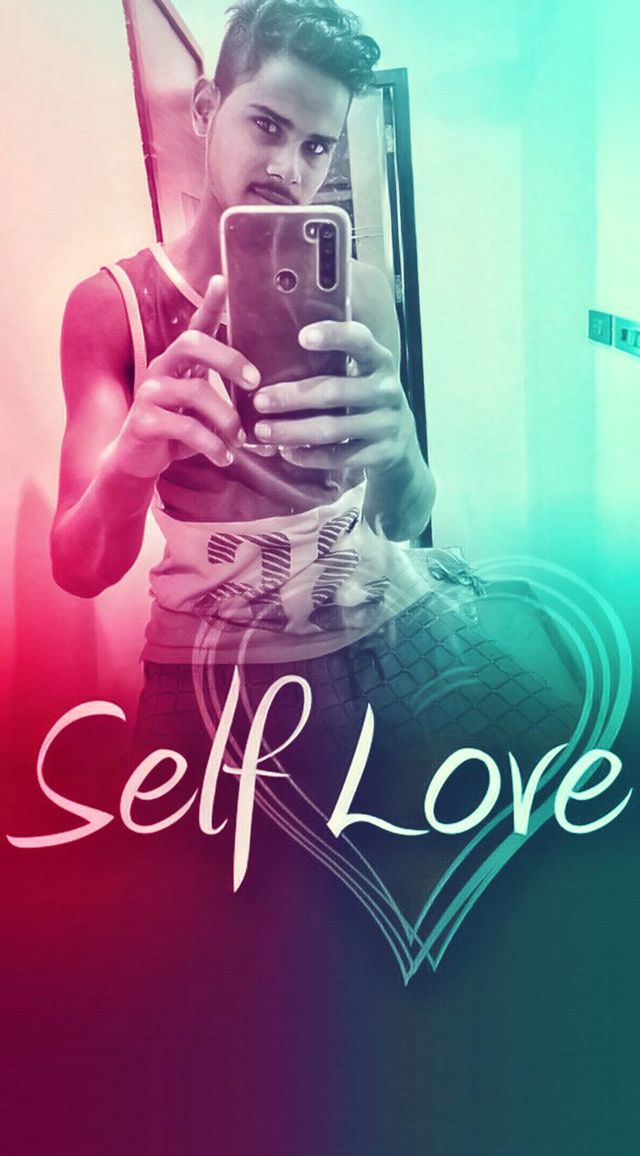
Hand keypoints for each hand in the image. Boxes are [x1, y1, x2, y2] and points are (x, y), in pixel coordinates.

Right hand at [109, 276, 260, 479]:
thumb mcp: (201, 411)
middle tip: (254, 383)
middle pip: (193, 344)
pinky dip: (212, 445)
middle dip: (229, 360)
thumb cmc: (175, 432)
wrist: (136, 461)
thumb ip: (223, 397)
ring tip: (239, 440)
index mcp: (178, 363)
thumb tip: (263, 399)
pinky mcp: (145, 421)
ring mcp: (150, 393)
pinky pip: (187, 427)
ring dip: (227, 419)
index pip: (195, 326)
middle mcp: (161, 369)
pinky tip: (224, 457)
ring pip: (196, 392)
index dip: (209, 303)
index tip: (222, 280)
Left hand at [250, 320, 416, 470]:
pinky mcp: (383, 454)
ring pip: (333, 429)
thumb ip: (331, 364)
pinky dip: (309, 456)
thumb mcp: (360, 375)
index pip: (359, 341)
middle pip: (334, 392)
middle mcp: (387, 390)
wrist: (400, 445)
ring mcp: (387, 424)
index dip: (333, 336)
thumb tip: (268, 356)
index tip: (302, 337)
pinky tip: (287, 452)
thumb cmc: (363, 400)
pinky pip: (340, 457)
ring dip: (293, 431)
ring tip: (263, 431)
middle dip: (292, 397)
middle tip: (259, 401)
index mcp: (379, 361)